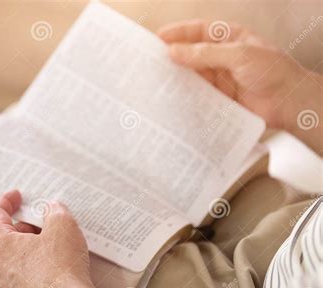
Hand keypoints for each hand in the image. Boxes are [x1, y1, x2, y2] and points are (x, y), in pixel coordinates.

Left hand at [0, 190, 120, 287]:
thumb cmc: (61, 272)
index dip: (6, 201)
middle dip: (26, 223)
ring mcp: (11, 285)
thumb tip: (55, 210)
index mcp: (1, 246)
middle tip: (44, 217)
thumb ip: (55, 211)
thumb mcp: (62, 225)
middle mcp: (1, 267)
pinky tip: (57, 261)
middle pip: (6, 236)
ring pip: (17, 257)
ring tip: (55, 239)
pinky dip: (37, 264)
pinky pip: (26, 274)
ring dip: (32, 245)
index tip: (16, 196)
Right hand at [158, 20, 321, 153]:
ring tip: (158, 80)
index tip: (157, 38)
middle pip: (192, 53)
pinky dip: (186, 95)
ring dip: (177, 77)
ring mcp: (221, 78)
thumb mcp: (239, 55)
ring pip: (193, 75)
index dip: (178, 33)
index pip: (198, 31)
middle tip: (151, 61)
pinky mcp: (219, 97)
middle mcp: (222, 56)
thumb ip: (205, 53)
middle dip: (173, 56)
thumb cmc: (272, 72)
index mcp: (230, 38)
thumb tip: (174, 51)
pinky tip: (174, 97)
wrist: (289, 103)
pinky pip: (198, 94)